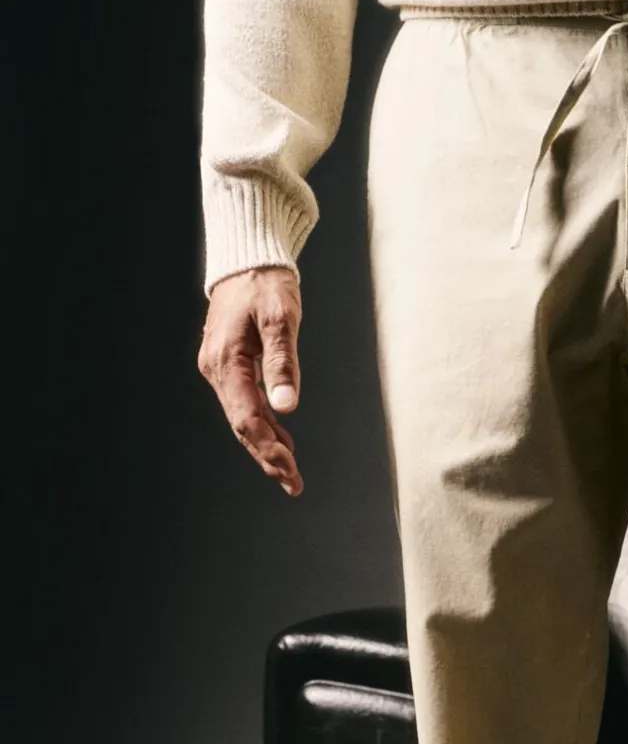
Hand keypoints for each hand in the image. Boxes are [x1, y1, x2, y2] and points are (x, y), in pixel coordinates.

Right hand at [198, 266, 303, 495]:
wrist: (247, 260)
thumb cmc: (265, 284)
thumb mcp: (280, 318)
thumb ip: (283, 363)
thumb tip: (286, 406)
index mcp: (227, 362)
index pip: (247, 419)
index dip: (269, 448)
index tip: (291, 470)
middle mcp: (217, 370)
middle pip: (242, 425)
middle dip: (268, 456)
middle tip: (294, 483)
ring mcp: (220, 369)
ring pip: (243, 418)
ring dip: (266, 444)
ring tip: (290, 470)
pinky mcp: (229, 366)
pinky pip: (244, 403)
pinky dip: (264, 424)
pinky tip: (282, 438)